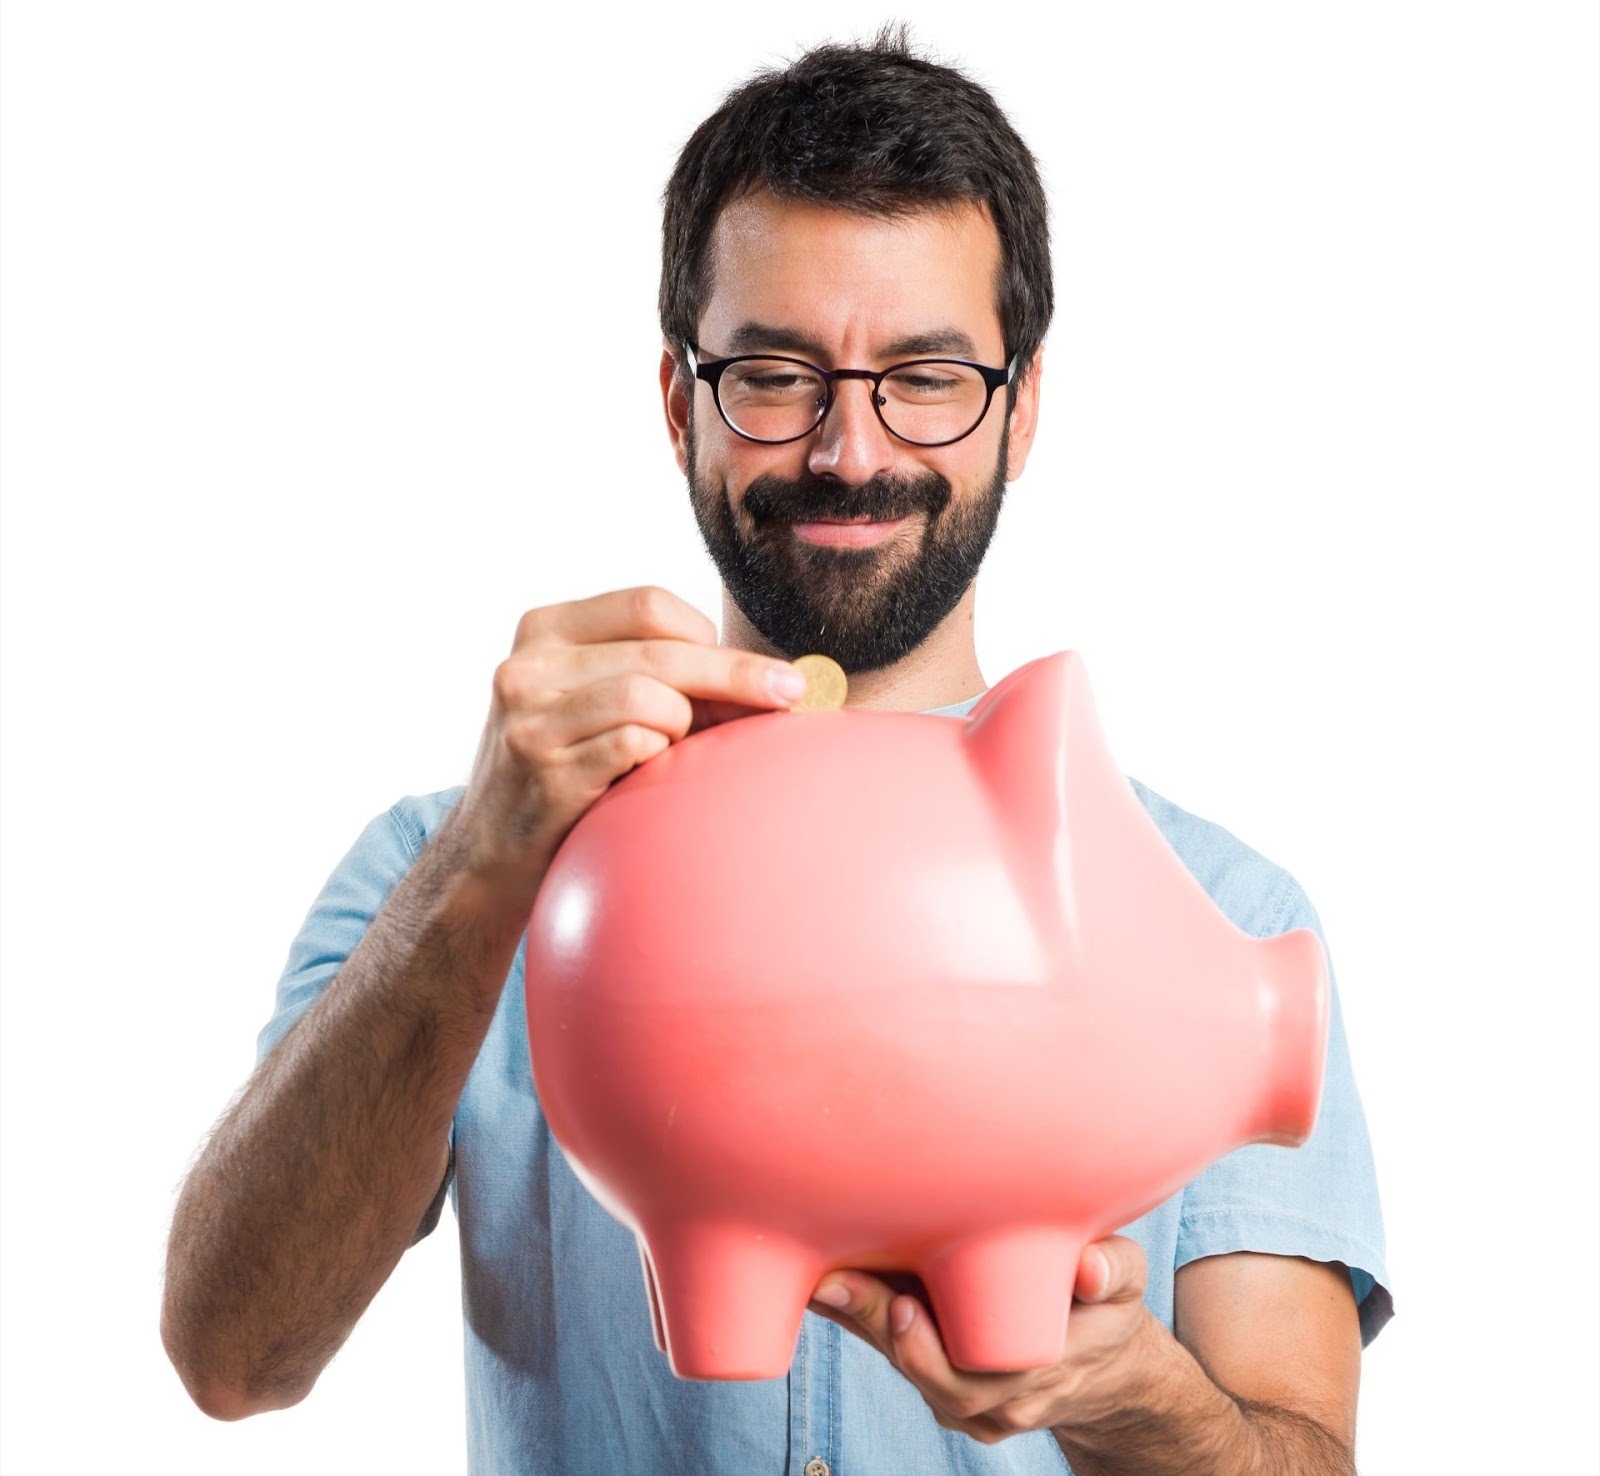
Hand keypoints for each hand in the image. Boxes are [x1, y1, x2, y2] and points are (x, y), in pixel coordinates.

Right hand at [453, 585, 806, 898]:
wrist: (487, 857)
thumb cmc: (564, 772)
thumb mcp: (589, 704)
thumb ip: (659, 678)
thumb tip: (773, 678)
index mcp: (545, 630)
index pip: (649, 605)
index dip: (710, 635)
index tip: (753, 669)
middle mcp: (528, 666)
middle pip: (660, 651)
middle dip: (737, 673)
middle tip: (790, 693)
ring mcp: (529, 720)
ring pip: (650, 696)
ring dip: (684, 726)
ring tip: (675, 753)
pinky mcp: (543, 773)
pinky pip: (633, 746)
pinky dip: (658, 757)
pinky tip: (647, 776)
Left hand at [806, 1236, 1157, 1445]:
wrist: (1102, 1366)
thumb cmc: (1105, 1304)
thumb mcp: (1125, 1280)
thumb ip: (1115, 1269)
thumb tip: (1090, 1267)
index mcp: (1050, 1362)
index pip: (985, 1368)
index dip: (938, 1345)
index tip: (905, 1302)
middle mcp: (1008, 1397)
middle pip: (937, 1381)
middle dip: (885, 1332)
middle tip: (839, 1282)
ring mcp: (978, 1408)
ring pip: (915, 1377)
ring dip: (868, 1330)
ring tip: (827, 1280)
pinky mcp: (951, 1400)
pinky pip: (905, 1369)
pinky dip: (870, 1332)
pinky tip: (837, 1290)